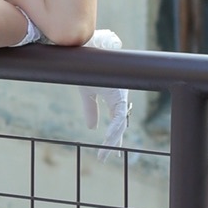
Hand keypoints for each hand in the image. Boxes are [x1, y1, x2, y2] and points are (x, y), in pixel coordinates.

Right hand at [80, 27, 128, 152]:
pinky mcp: (118, 94)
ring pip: (120, 125)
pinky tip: (110, 139)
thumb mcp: (87, 93)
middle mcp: (120, 99)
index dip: (113, 137)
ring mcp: (121, 97)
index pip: (116, 122)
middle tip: (105, 158)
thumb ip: (91, 109)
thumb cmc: (87, 68)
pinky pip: (118, 117)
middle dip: (113, 143)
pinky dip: (113, 129)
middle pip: (120, 126)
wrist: (87, 50)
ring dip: (112, 140)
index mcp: (115, 99)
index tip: (107, 151)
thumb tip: (92, 127)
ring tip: (105, 154)